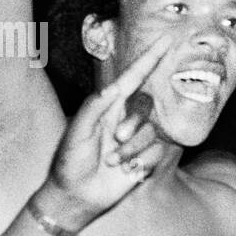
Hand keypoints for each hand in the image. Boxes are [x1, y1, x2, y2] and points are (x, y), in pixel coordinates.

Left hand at [44, 35, 172, 227]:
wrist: (77, 196)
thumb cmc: (69, 162)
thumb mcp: (75, 132)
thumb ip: (93, 108)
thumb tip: (114, 88)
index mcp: (108, 106)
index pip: (133, 77)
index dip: (150, 58)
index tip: (166, 39)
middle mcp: (125, 118)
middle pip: (145, 108)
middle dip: (133, 127)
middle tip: (113, 146)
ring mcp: (137, 138)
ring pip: (152, 134)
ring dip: (132, 151)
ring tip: (113, 163)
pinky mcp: (146, 158)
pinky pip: (156, 153)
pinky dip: (141, 164)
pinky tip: (125, 172)